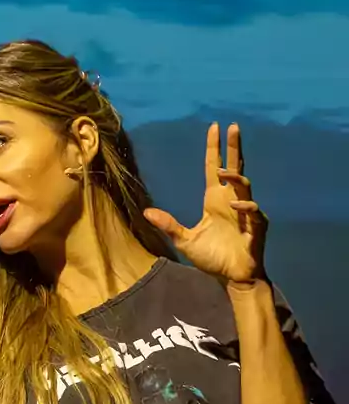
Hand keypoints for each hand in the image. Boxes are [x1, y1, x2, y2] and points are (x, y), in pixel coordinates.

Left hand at [144, 122, 266, 285]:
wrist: (231, 277)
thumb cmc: (211, 258)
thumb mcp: (184, 240)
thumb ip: (168, 225)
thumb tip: (146, 211)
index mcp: (214, 200)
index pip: (214, 167)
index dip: (214, 149)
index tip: (215, 128)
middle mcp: (230, 200)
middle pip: (234, 167)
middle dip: (234, 147)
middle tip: (233, 126)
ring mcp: (245, 211)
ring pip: (244, 185)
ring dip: (236, 177)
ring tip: (225, 172)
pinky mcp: (256, 225)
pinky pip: (253, 210)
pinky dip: (245, 206)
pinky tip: (236, 206)